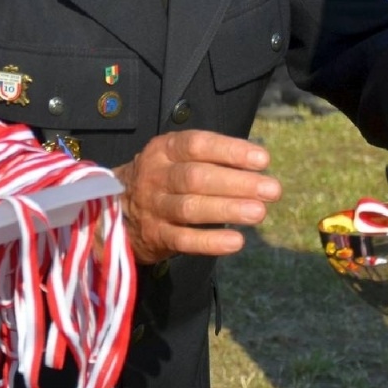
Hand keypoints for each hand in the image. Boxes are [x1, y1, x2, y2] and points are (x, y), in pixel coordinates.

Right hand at [112, 130, 281, 265]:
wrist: (115, 209)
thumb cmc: (163, 179)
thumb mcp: (175, 158)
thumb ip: (210, 159)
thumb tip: (258, 166)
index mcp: (164, 150)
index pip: (197, 145)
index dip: (230, 151)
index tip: (263, 160)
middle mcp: (156, 176)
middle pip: (196, 177)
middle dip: (237, 183)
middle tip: (272, 190)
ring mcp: (153, 207)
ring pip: (190, 208)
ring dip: (227, 210)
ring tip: (259, 213)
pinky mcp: (155, 236)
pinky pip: (184, 240)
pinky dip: (211, 242)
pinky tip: (237, 241)